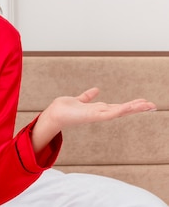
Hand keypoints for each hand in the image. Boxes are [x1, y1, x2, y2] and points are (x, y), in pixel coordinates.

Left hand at [31, 87, 155, 151]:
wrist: (54, 114)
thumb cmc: (65, 109)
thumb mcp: (79, 100)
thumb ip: (87, 96)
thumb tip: (96, 90)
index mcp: (99, 109)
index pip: (118, 106)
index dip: (131, 104)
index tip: (144, 102)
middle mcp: (100, 113)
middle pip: (122, 109)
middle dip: (137, 107)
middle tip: (152, 105)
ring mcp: (98, 115)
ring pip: (119, 111)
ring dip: (133, 108)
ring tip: (147, 105)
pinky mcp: (93, 116)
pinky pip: (109, 113)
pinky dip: (119, 110)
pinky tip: (129, 107)